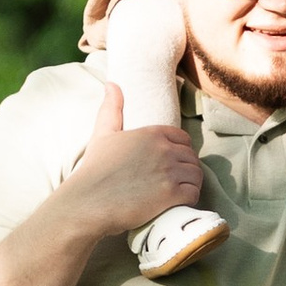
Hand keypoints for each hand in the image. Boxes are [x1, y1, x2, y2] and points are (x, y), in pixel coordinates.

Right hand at [59, 83, 203, 237]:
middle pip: (191, 157)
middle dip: (186, 167)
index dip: (180, 150)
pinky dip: (190, 198)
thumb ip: (111, 108)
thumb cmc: (94, 170)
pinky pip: (194, 193)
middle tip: (176, 180)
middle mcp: (164, 149)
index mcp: (152, 133)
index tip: (172, 162)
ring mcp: (169, 172)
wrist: (88, 201)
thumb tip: (111, 84)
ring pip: (196, 174)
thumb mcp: (102, 134)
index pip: (183, 138)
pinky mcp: (171, 194)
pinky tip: (180, 202)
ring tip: (180, 191)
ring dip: (191, 183)